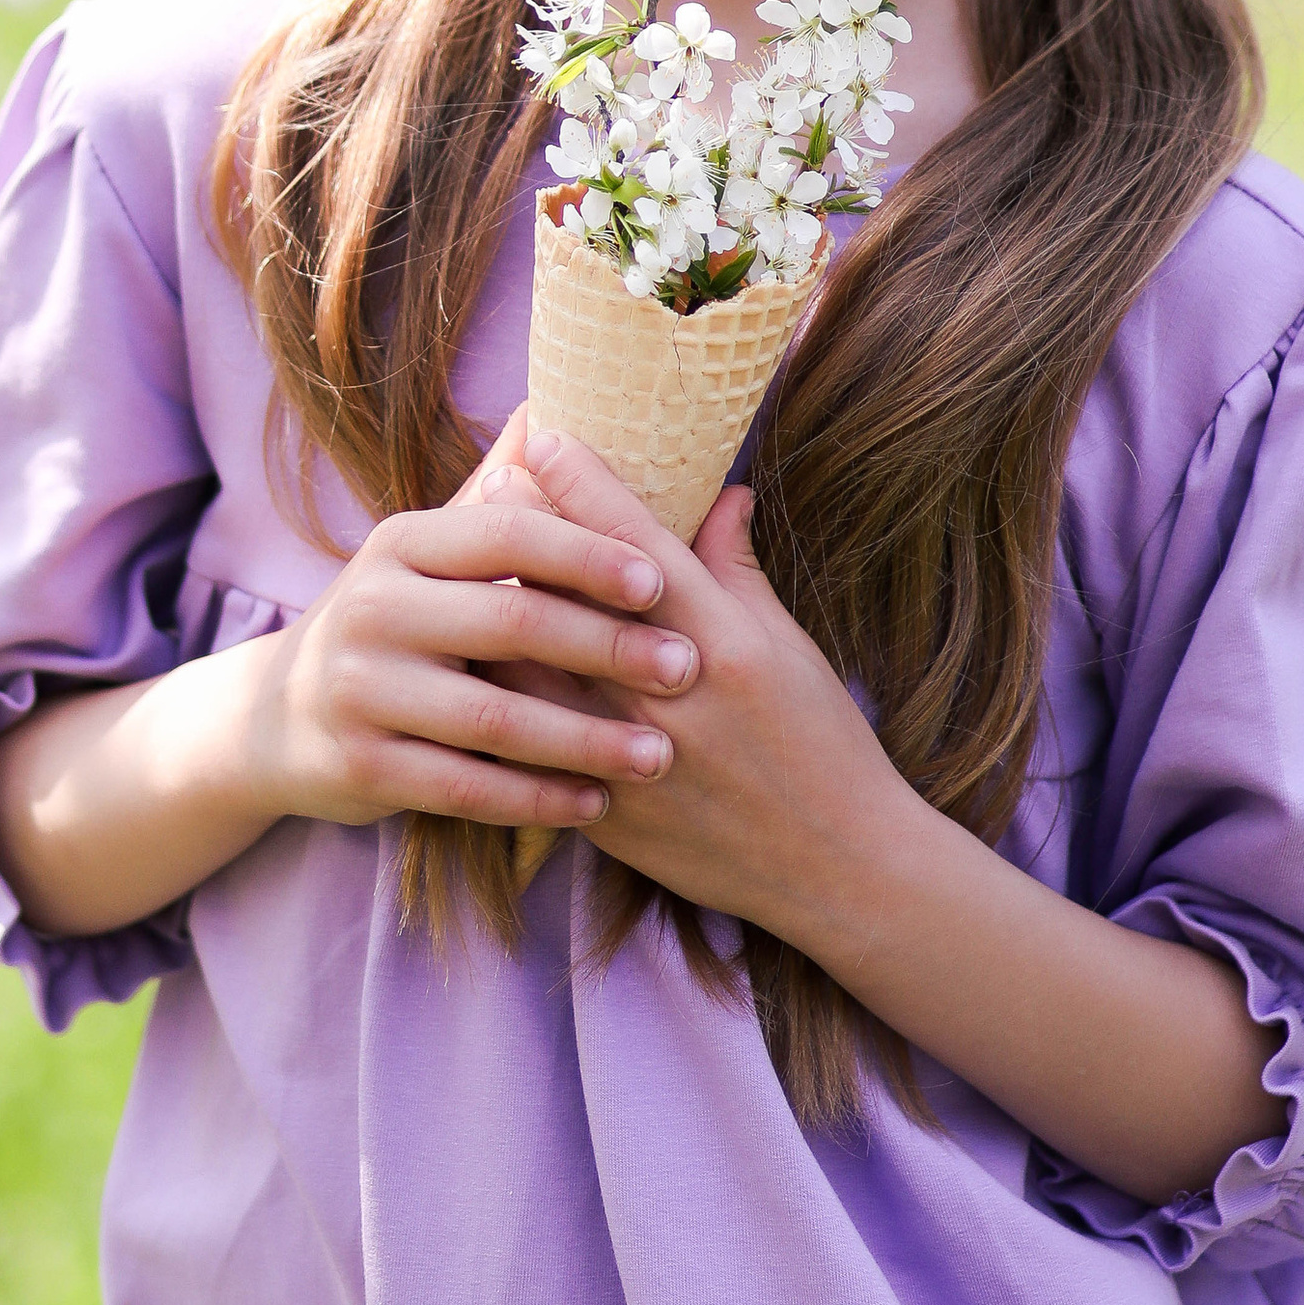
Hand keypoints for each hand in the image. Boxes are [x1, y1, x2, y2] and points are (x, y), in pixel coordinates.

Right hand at [247, 410, 702, 834]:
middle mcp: (373, 607)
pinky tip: (595, 802)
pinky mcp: (360, 766)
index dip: (586, 553)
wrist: (275, 717)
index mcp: (401, 543)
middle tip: (685, 668)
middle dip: (609, 646)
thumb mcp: (426, 553)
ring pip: (495, 718)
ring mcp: (360, 690)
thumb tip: (550, 407)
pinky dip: (536, 798)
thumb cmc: (392, 621)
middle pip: (512, 621)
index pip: (507, 532)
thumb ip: (493, 493)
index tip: (659, 581)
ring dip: (587, 739)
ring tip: (659, 753)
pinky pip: (465, 787)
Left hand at [498, 425, 909, 942]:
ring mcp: (633, 758)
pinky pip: (533, 754)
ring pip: (535, 674)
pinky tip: (471, 669)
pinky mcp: (608, 814)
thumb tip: (721, 492)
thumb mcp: (790, 647)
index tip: (545, 437)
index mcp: (725, 642)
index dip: (586, 486)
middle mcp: (672, 695)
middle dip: (526, 535)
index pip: (638, 545)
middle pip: (573, 600)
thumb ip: (739, 570)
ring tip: (464, 569)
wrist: (839, 867)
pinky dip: (502, 705)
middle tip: (488, 481)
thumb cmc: (824, 743)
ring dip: (498, 616)